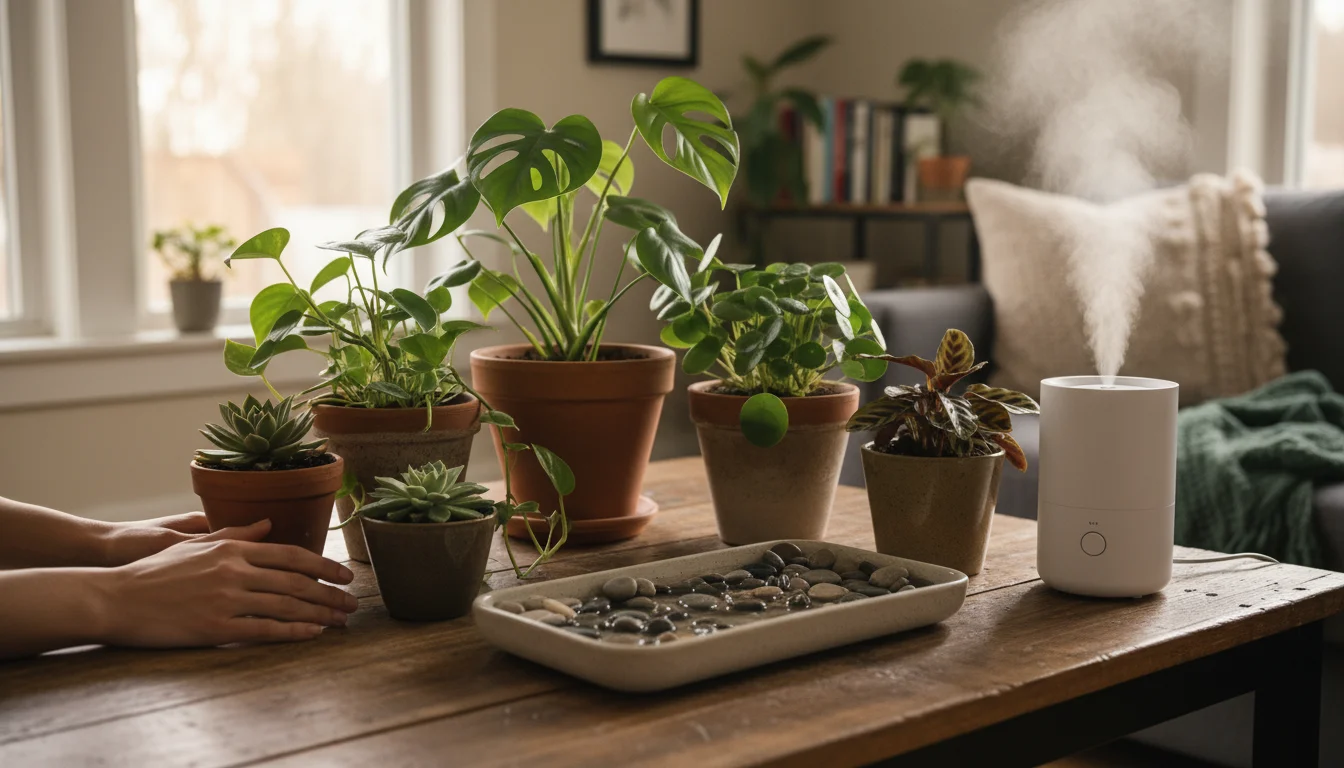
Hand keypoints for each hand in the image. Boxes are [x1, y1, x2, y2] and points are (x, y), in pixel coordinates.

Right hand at [95, 519, 357, 647]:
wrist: (116, 598)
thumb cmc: (154, 571)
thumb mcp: (195, 545)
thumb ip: (235, 534)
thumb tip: (269, 523)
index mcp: (232, 548)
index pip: (290, 555)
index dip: (323, 566)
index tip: (344, 575)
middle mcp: (235, 570)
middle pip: (296, 582)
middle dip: (330, 594)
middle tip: (352, 603)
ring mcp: (226, 599)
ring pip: (286, 606)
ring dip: (320, 614)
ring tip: (340, 621)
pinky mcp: (215, 626)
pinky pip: (264, 630)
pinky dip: (293, 632)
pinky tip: (313, 633)